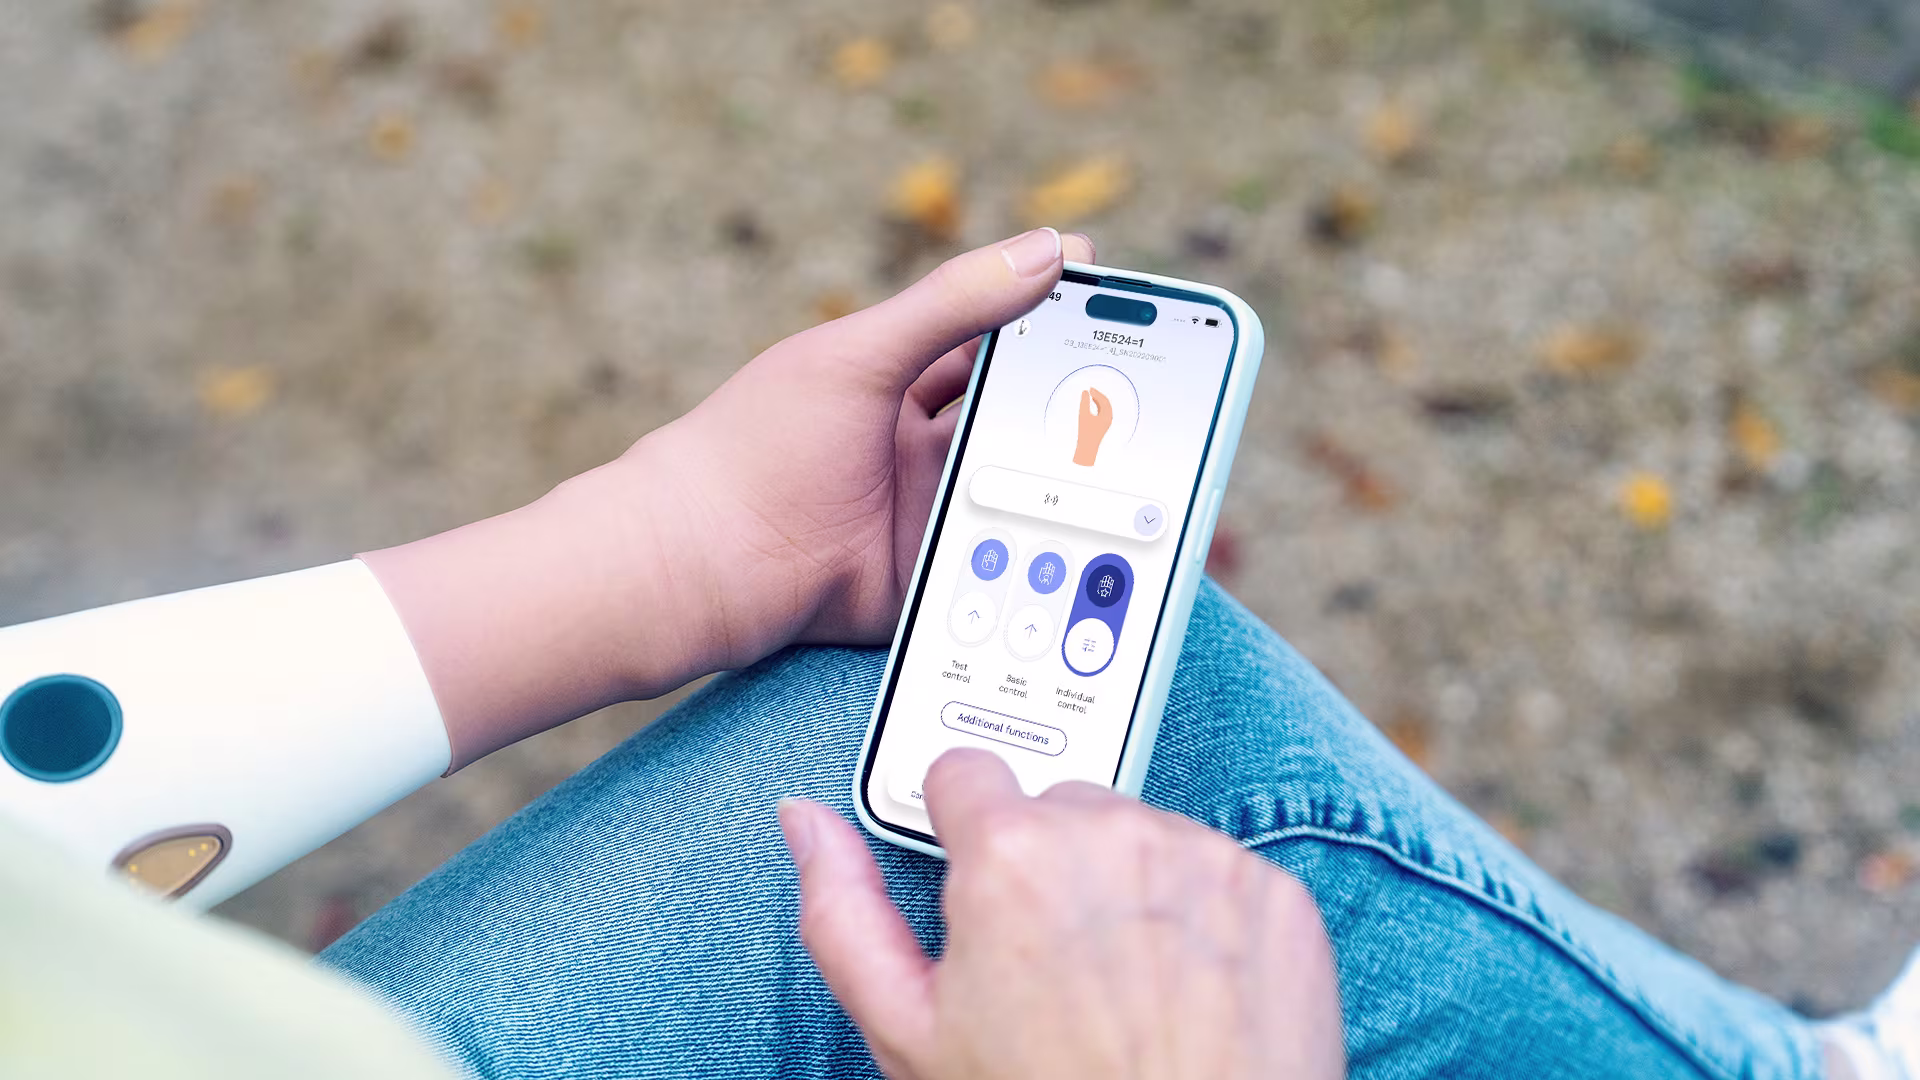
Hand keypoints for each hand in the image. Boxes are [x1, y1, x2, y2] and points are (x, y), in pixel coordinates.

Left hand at [363, 229, 1092, 766]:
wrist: (696, 565)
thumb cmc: (757, 444)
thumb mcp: (857, 356)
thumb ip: (953, 305)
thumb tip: (1052, 248)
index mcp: (899, 378)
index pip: (1000, 343)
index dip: (1062, 328)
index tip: (1134, 315)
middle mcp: (918, 447)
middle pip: (1022, 426)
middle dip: (1084, 419)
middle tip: (1164, 409)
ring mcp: (922, 516)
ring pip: (1019, 502)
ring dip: (1070, 498)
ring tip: (1150, 486)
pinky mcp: (922, 584)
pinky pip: (995, 574)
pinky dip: (1038, 568)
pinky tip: (1093, 561)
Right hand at [781, 749, 1346, 1079]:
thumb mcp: (909, 1035)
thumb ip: (842, 911)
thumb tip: (804, 819)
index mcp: (1011, 854)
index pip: (962, 771)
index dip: (959, 836)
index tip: (977, 892)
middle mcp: (1112, 831)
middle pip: (1055, 805)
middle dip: (1046, 866)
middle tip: (1051, 969)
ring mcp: (1204, 856)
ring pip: (1138, 833)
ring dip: (1125, 886)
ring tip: (1124, 992)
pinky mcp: (1275, 890)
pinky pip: (1216, 870)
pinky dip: (1201, 917)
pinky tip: (1186, 994)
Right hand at [1072, 386, 1112, 465]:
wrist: (1087, 448)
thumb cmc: (1085, 433)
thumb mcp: (1083, 415)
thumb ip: (1084, 402)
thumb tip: (1085, 391)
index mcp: (1107, 416)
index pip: (1104, 401)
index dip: (1097, 393)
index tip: (1090, 388)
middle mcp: (1109, 419)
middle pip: (1106, 403)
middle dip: (1099, 395)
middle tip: (1091, 389)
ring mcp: (1106, 422)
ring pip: (1104, 408)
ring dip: (1098, 400)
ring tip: (1091, 394)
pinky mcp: (1102, 425)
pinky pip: (1102, 412)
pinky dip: (1098, 406)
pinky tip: (1092, 403)